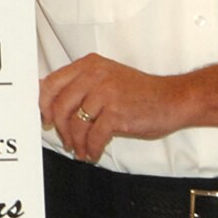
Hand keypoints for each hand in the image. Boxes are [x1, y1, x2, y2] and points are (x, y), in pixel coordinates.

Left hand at [39, 53, 186, 161]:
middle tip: (66, 140)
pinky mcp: (116, 113)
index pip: (51, 83)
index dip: (44, 104)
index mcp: (89, 65)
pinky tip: (94, 152)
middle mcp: (94, 75)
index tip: (46, 119)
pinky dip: (91, 148)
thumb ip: (79, 84)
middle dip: (60, 128)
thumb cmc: (139, 92)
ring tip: (81, 150)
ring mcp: (106, 93)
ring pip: (76, 124)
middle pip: (60, 106)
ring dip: (76, 142)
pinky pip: (94, 136)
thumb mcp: (106, 77)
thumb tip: (48, 99)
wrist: (173, 99)